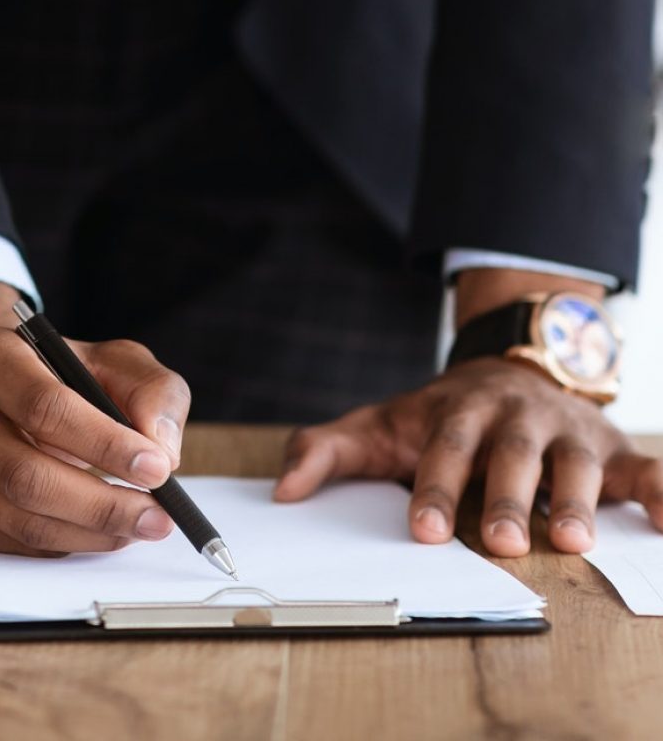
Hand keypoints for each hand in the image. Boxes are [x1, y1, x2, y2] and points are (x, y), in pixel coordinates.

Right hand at [0, 281, 190, 555]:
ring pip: (17, 518)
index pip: (42, 406)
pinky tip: (97, 529)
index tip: (156, 468)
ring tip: (137, 525)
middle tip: (157, 516)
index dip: (103, 443)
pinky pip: (10, 543)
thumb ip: (152, 391)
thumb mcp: (116, 360)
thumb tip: (160, 450)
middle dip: (100, 504)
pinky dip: (65, 544)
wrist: (0, 388)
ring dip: (89, 532)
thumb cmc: (63, 374)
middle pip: (23, 474)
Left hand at [274, 357, 662, 555]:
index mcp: (458, 412)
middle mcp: (515, 417)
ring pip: (574, 460)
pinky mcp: (612, 448)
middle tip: (500, 541)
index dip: (433, 487)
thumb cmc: (440, 417)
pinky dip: (662, 489)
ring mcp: (566, 431)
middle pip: (512, 455)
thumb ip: (327, 450)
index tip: (422, 529)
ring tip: (574, 538)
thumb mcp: (380, 424)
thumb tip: (282, 492)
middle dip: (506, 496)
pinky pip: (646, 468)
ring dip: (577, 496)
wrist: (511, 366)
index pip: (443, 449)